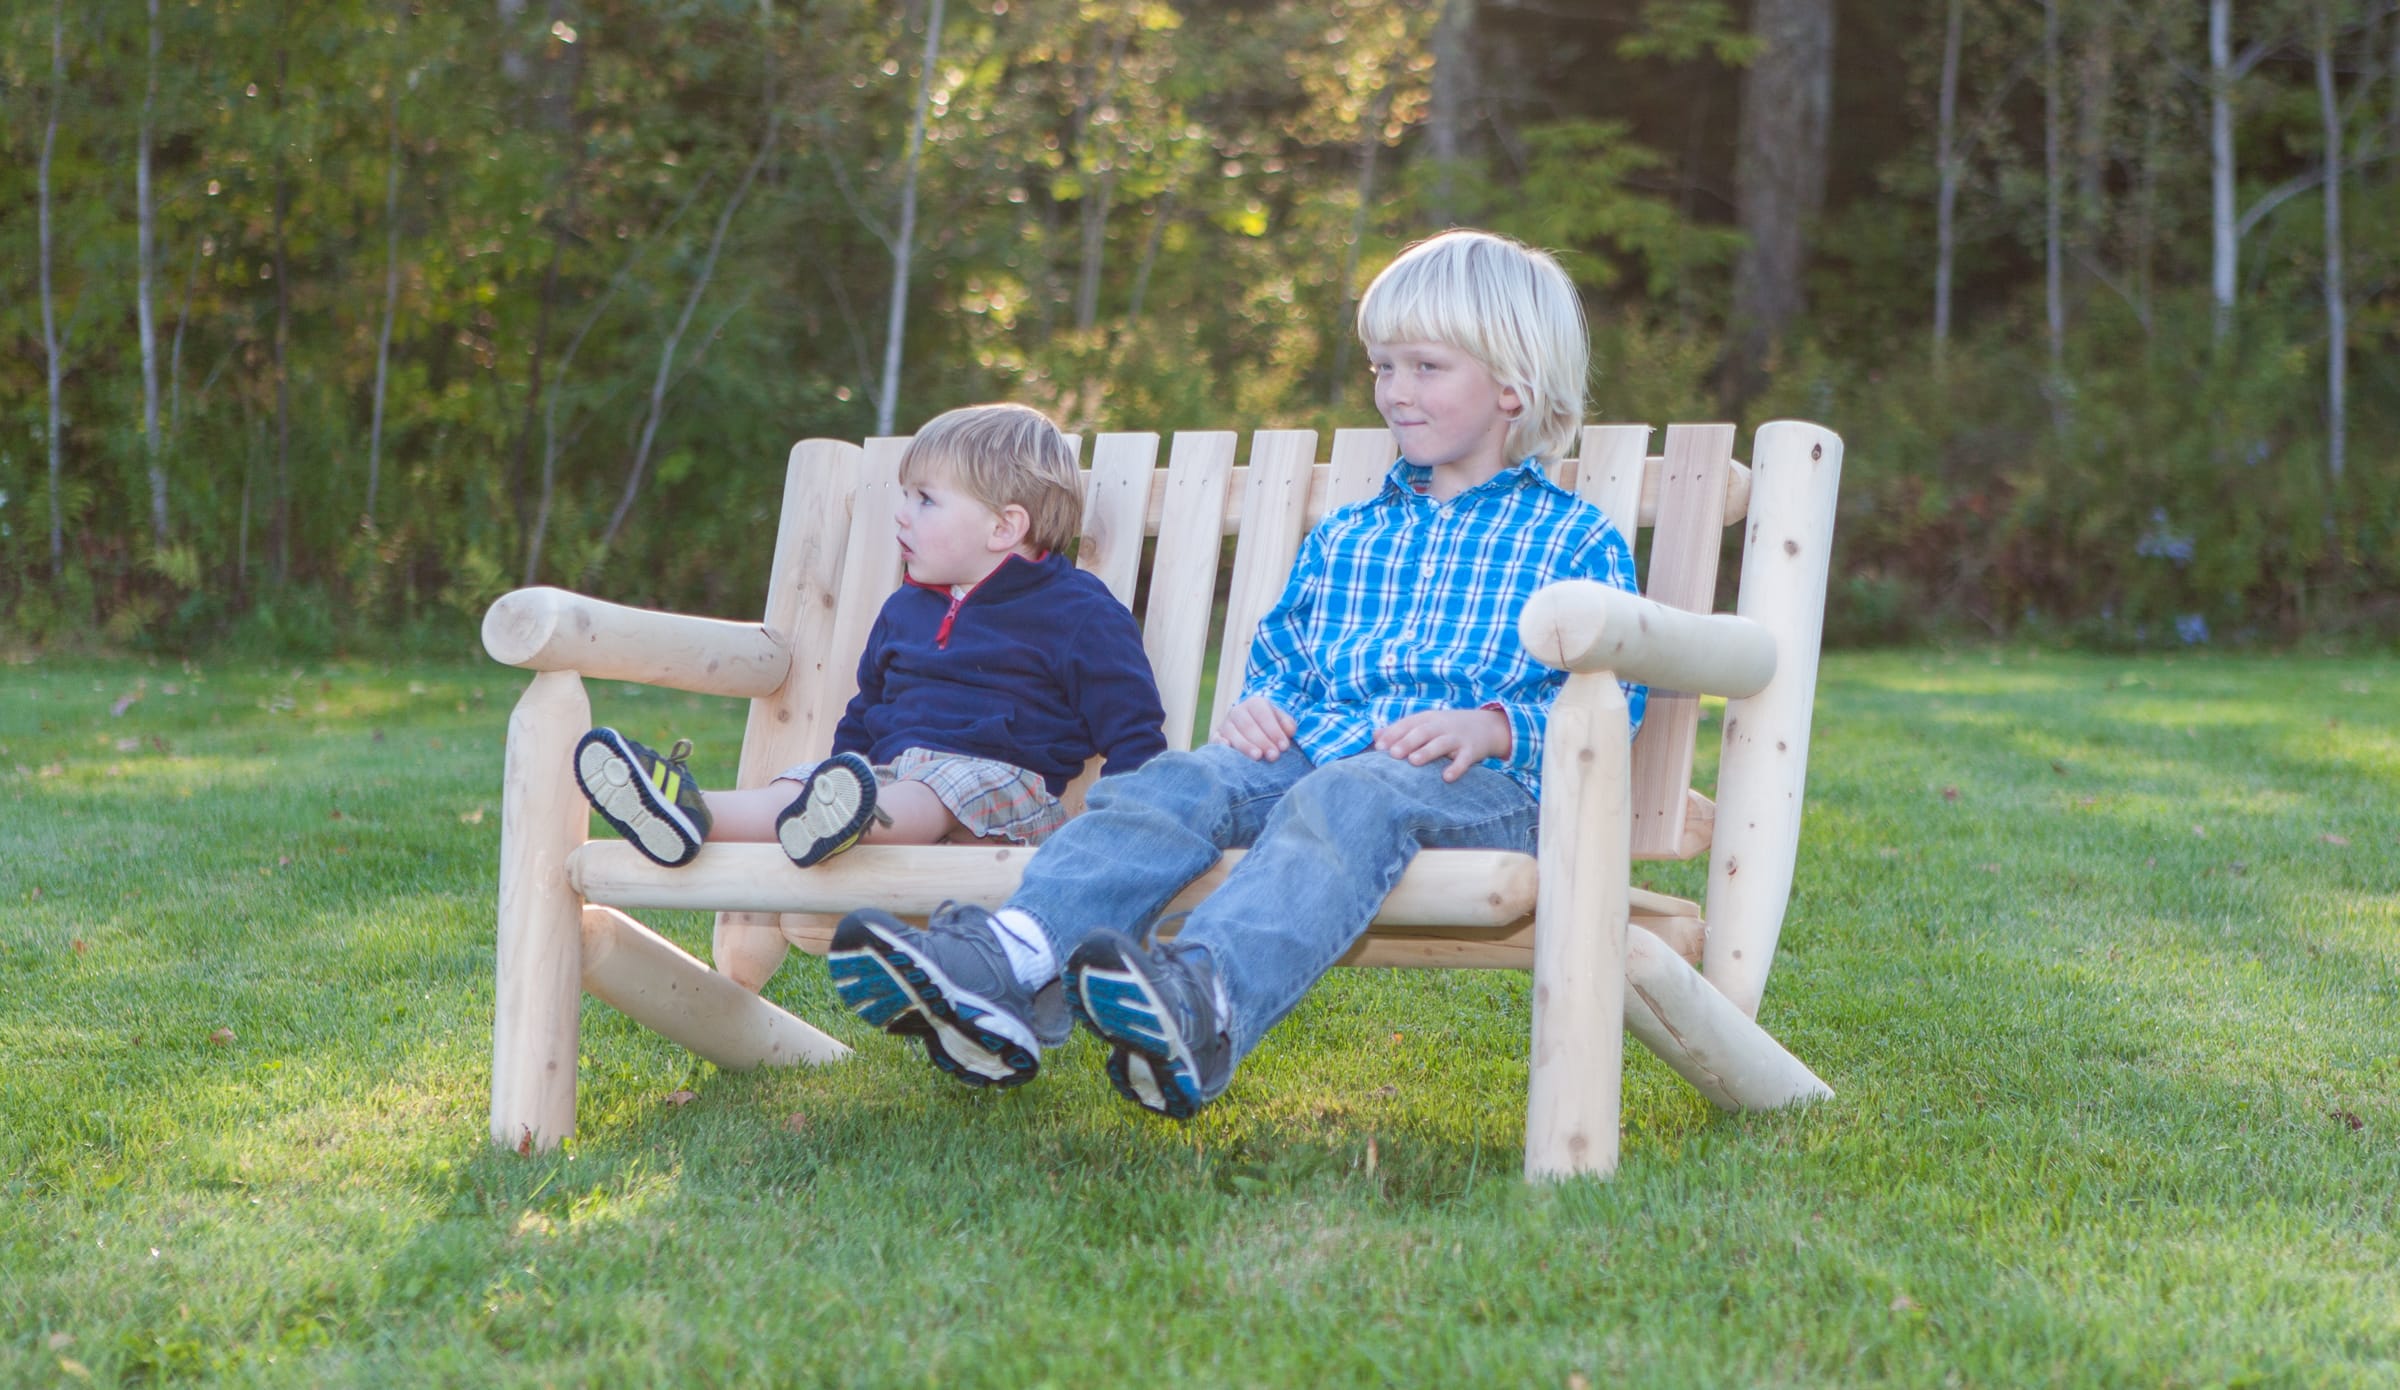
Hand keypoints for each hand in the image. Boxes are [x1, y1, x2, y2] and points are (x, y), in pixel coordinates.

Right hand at [1213, 695, 1296, 760]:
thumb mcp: (1280, 720)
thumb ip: (1287, 724)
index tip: (1284, 747)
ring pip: (1233, 733)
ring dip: (1245, 746)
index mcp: (1255, 703)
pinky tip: (1229, 749)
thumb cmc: (1269, 725)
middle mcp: (1238, 711)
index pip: (1264, 716)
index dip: (1274, 731)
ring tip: (1257, 757)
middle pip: (1249, 726)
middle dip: (1262, 741)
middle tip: (1274, 756)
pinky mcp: (1217, 735)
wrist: (1250, 723)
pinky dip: (1220, 744)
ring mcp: (1226, 723)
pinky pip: (1216, 739)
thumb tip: (1290, 732)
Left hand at [1372, 707, 1510, 781]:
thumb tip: (1374, 735)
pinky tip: (1447, 777)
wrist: (1487, 726)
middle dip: (1407, 742)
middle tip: (1393, 754)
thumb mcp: (1426, 724)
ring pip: (1441, 743)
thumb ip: (1401, 730)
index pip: (1408, 724)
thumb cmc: (1447, 728)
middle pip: (1422, 732)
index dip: (1393, 734)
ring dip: (1428, 752)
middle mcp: (1441, 726)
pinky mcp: (1472, 750)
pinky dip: (1457, 767)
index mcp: (1427, 719)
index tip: (1379, 747)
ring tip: (1414, 761)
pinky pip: (1464, 759)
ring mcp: (1457, 738)